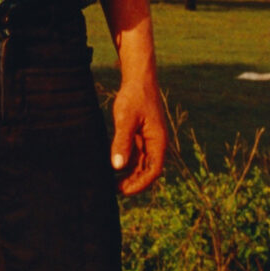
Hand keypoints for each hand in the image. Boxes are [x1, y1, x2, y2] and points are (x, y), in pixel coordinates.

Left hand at [110, 72, 167, 195]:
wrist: (138, 79)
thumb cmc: (134, 97)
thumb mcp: (126, 119)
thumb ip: (122, 142)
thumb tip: (118, 166)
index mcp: (158, 141)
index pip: (153, 171)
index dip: (139, 184)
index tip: (123, 191)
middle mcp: (156, 144)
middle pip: (147, 171)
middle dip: (132, 182)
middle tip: (112, 189)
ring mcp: (150, 141)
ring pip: (141, 165)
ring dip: (129, 175)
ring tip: (111, 182)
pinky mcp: (141, 137)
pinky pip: (136, 156)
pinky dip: (126, 164)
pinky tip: (112, 167)